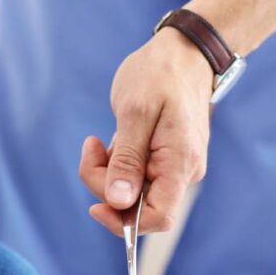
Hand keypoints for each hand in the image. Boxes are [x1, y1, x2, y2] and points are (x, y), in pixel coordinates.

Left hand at [78, 27, 211, 235]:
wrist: (182, 53)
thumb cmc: (160, 75)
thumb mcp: (135, 112)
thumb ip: (126, 159)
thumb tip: (119, 202)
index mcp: (180, 163)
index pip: (158, 218)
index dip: (124, 222)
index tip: (95, 205)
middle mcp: (181, 172)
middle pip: (137, 206)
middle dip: (105, 185)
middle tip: (92, 147)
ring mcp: (173, 167)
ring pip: (131, 192)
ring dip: (107, 173)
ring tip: (100, 140)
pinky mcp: (162, 160)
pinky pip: (134, 177)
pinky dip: (116, 165)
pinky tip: (112, 140)